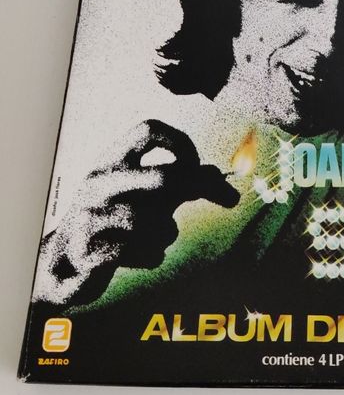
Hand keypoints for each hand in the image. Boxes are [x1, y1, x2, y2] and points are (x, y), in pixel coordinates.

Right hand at [33, 120, 238, 305]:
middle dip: (197, 191)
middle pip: (163, 178)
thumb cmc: (112, 222)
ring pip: (157, 223)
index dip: (181, 143)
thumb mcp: (144, 196)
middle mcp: (99, 182)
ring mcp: (90, 216)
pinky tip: (143, 257)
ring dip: (167, 233)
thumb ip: (179, 183)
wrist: (63, 264)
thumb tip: (217, 175)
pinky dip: (152, 257)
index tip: (196, 165)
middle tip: (229, 199)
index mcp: (111, 161)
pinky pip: (143, 253)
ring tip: (156, 239)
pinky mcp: (89, 252)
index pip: (148, 130)